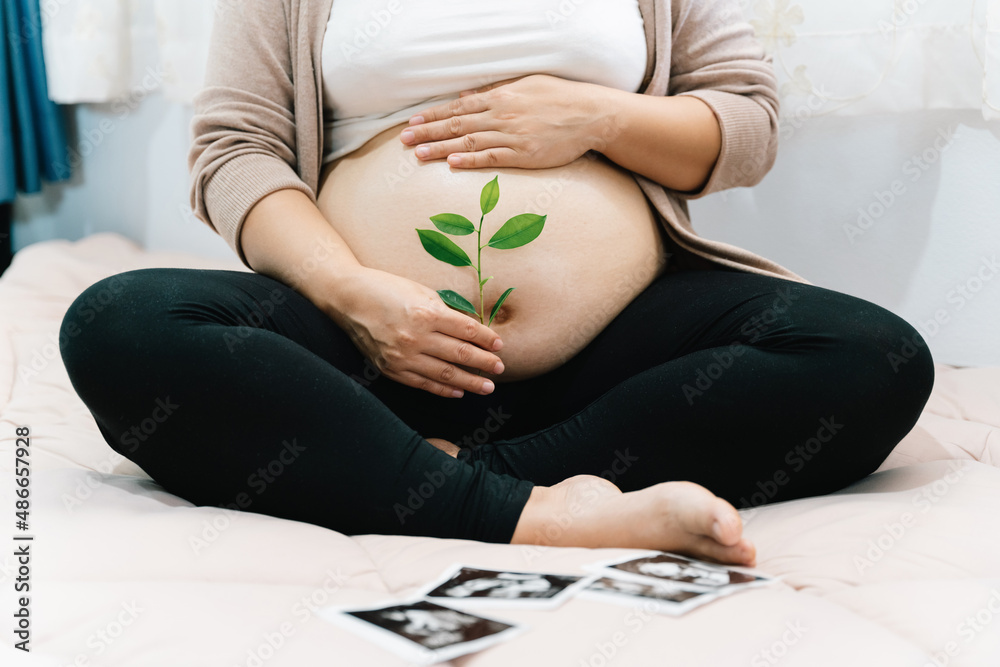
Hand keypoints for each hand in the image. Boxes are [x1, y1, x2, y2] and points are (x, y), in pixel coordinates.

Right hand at [332, 267, 504, 397]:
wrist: (347, 298)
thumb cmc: (386, 288)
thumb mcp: (420, 291)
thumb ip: (445, 311)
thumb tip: (471, 328)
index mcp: (426, 313)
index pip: (467, 330)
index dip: (487, 339)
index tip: (500, 345)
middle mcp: (415, 337)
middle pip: (460, 354)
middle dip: (484, 363)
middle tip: (500, 368)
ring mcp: (402, 356)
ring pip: (445, 374)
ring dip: (470, 382)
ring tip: (488, 387)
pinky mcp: (391, 369)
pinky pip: (423, 384)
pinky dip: (443, 390)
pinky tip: (459, 392)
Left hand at [399, 74, 607, 169]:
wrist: (591, 114)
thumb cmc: (561, 98)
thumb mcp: (527, 84)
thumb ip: (496, 90)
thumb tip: (467, 93)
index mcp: (500, 97)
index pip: (458, 106)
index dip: (433, 115)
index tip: (413, 121)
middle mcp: (501, 115)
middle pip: (456, 123)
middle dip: (427, 132)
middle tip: (404, 140)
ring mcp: (512, 135)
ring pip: (468, 141)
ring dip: (441, 148)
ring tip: (418, 154)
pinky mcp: (524, 155)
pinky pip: (492, 157)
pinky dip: (471, 160)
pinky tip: (452, 163)